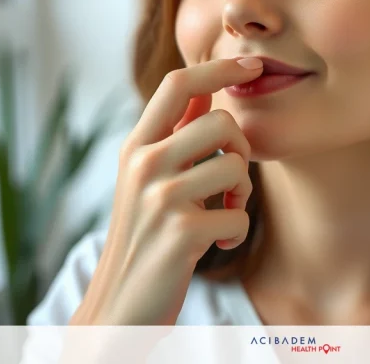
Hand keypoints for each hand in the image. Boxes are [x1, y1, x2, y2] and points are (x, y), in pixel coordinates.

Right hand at [70, 57, 263, 324]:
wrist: (117, 306)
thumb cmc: (143, 236)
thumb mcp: (146, 178)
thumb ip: (173, 135)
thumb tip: (206, 88)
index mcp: (136, 146)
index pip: (178, 84)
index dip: (219, 68)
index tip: (252, 64)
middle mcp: (143, 163)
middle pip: (222, 121)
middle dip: (242, 148)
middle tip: (231, 179)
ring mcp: (160, 198)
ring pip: (236, 166)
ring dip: (242, 194)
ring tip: (220, 213)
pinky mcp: (181, 233)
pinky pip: (239, 214)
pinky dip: (235, 230)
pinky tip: (215, 241)